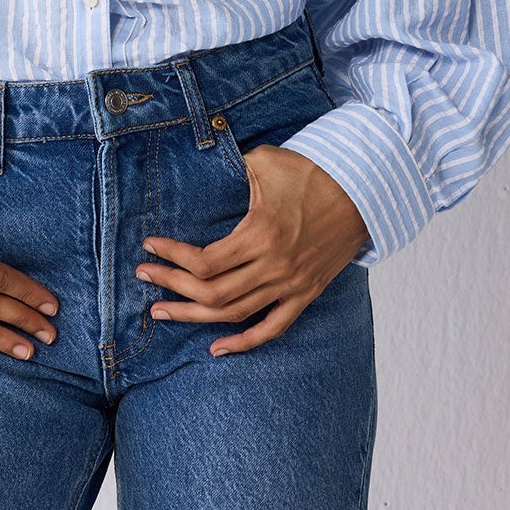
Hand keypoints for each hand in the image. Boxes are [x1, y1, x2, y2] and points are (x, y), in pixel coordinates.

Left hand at [137, 144, 370, 355]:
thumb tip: (197, 167)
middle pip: (211, 292)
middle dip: (171, 287)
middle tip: (144, 278)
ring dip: (193, 316)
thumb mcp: (265, 161)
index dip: (171, 257)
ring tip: (162, 312)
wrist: (364, 190)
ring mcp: (291, 284)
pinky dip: (244, 343)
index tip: (149, 246)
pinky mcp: (306, 293)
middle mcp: (274, 266)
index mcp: (260, 234)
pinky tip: (217, 348)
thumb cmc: (312, 170)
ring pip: (234, 314)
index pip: (203, 261)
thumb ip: (229, 169)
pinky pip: (272, 328)